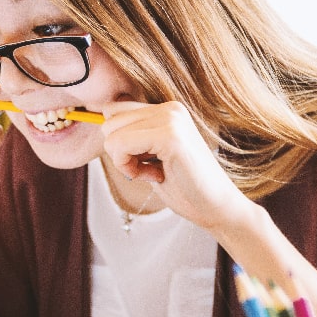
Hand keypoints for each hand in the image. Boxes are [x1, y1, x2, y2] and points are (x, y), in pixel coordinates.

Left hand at [99, 100, 252, 231]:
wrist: (216, 208)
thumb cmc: (184, 186)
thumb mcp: (152, 154)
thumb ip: (133, 136)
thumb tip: (100, 121)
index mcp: (167, 109)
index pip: (114, 111)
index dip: (119, 142)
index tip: (144, 161)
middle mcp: (170, 108)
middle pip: (109, 121)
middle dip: (120, 152)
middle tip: (149, 169)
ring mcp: (171, 119)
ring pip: (111, 134)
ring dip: (125, 161)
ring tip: (154, 172)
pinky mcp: (170, 136)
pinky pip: (120, 145)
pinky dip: (129, 168)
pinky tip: (155, 176)